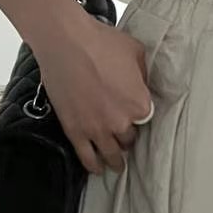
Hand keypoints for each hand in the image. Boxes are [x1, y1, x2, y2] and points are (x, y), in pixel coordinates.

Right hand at [31, 2, 152, 176]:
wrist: (66, 43)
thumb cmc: (101, 43)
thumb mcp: (136, 52)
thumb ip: (143, 74)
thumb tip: (141, 84)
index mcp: (139, 104)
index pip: (146, 121)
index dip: (138, 118)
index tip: (135, 119)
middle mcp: (121, 122)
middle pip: (128, 139)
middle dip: (127, 138)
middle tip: (125, 139)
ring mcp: (97, 129)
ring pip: (110, 155)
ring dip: (114, 161)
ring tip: (116, 166)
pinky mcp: (75, 131)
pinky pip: (87, 156)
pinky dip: (93, 165)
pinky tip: (97, 169)